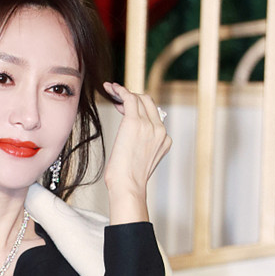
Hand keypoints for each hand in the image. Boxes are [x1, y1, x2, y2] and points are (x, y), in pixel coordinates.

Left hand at [102, 82, 171, 222]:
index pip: (153, 114)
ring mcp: (149, 126)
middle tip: (117, 99)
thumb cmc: (128, 180)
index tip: (124, 109)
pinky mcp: (135, 123)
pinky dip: (119, 90)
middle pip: (148, 102)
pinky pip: (129, 97)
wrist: (128, 187)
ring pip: (139, 98)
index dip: (138, 108)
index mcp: (164, 139)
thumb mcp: (140, 161)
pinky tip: (110, 88)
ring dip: (123, 92)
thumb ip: (141, 145)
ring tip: (110, 91)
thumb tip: (130, 138)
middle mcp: (160, 130)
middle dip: (133, 98)